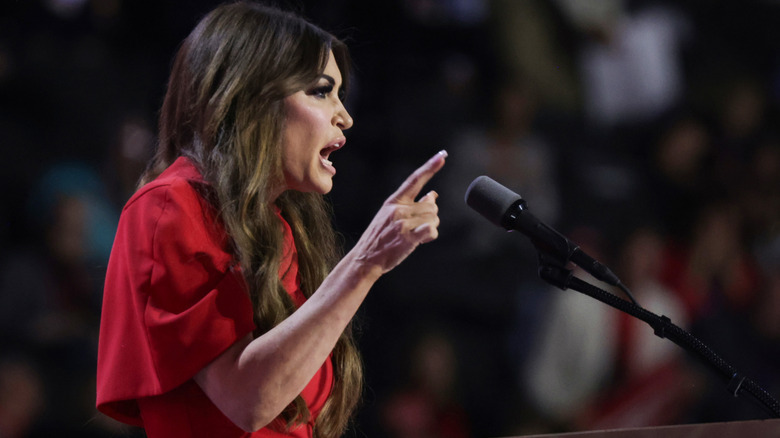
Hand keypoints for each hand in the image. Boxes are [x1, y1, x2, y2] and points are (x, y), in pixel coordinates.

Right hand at [352, 150, 446, 273]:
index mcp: (394, 201)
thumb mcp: (391, 216)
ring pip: (433, 218)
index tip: (442, 155)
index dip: (430, 167)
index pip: (415, 180)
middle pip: (432, 206)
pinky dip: (431, 235)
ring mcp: (402, 223)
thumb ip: (412, 204)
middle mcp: (398, 209)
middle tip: (417, 228)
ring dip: (430, 228)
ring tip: (415, 236)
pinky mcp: (407, 238)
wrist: (365, 258)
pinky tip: (422, 239)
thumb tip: (433, 194)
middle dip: (431, 217)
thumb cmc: (380, 238)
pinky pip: (431, 230)